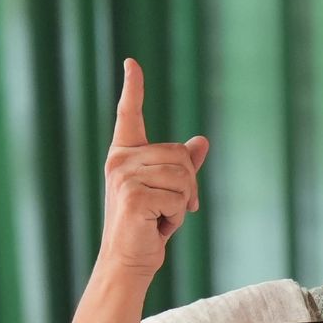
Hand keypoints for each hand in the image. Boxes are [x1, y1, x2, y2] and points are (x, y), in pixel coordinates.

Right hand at [98, 58, 208, 278]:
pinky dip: (176, 217)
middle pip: (179, 154)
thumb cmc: (149, 225)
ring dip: (182, 203)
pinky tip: (157, 226)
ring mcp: (124, 177)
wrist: (130, 260)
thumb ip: (183, 166)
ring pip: (182, 176)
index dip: (133, 87)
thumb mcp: (170, 191)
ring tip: (161, 217)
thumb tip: (202, 140)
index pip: (129, 115)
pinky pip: (178, 197)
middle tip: (170, 209)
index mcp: (125, 155)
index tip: (132, 62)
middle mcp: (120, 161)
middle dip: (188, 185)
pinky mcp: (133, 196)